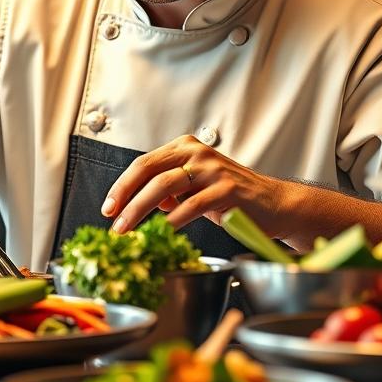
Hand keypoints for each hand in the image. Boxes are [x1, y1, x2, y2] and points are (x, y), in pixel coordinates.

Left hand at [101, 135, 297, 237]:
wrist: (274, 204)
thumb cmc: (230, 197)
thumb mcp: (194, 187)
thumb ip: (168, 189)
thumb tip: (140, 202)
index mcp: (185, 147)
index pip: (143, 163)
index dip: (121, 186)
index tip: (108, 208)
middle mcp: (197, 152)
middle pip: (148, 171)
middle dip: (125, 198)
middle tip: (112, 222)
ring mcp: (213, 169)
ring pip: (164, 186)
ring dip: (140, 211)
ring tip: (128, 231)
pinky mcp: (228, 189)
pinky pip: (191, 206)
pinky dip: (172, 222)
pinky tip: (161, 234)